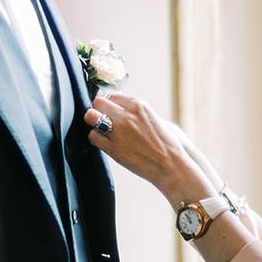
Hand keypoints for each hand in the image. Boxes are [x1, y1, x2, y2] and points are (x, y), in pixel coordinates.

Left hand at [85, 93, 214, 203]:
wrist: (171, 165)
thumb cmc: (167, 144)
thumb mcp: (155, 119)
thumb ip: (137, 112)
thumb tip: (123, 110)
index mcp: (138, 105)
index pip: (112, 96)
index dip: (109, 104)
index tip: (109, 110)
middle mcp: (126, 115)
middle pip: (98, 102)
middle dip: (98, 109)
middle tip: (101, 118)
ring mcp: (118, 131)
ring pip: (90, 117)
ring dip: (94, 123)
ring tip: (102, 130)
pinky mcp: (112, 148)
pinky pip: (93, 137)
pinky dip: (97, 139)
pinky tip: (105, 142)